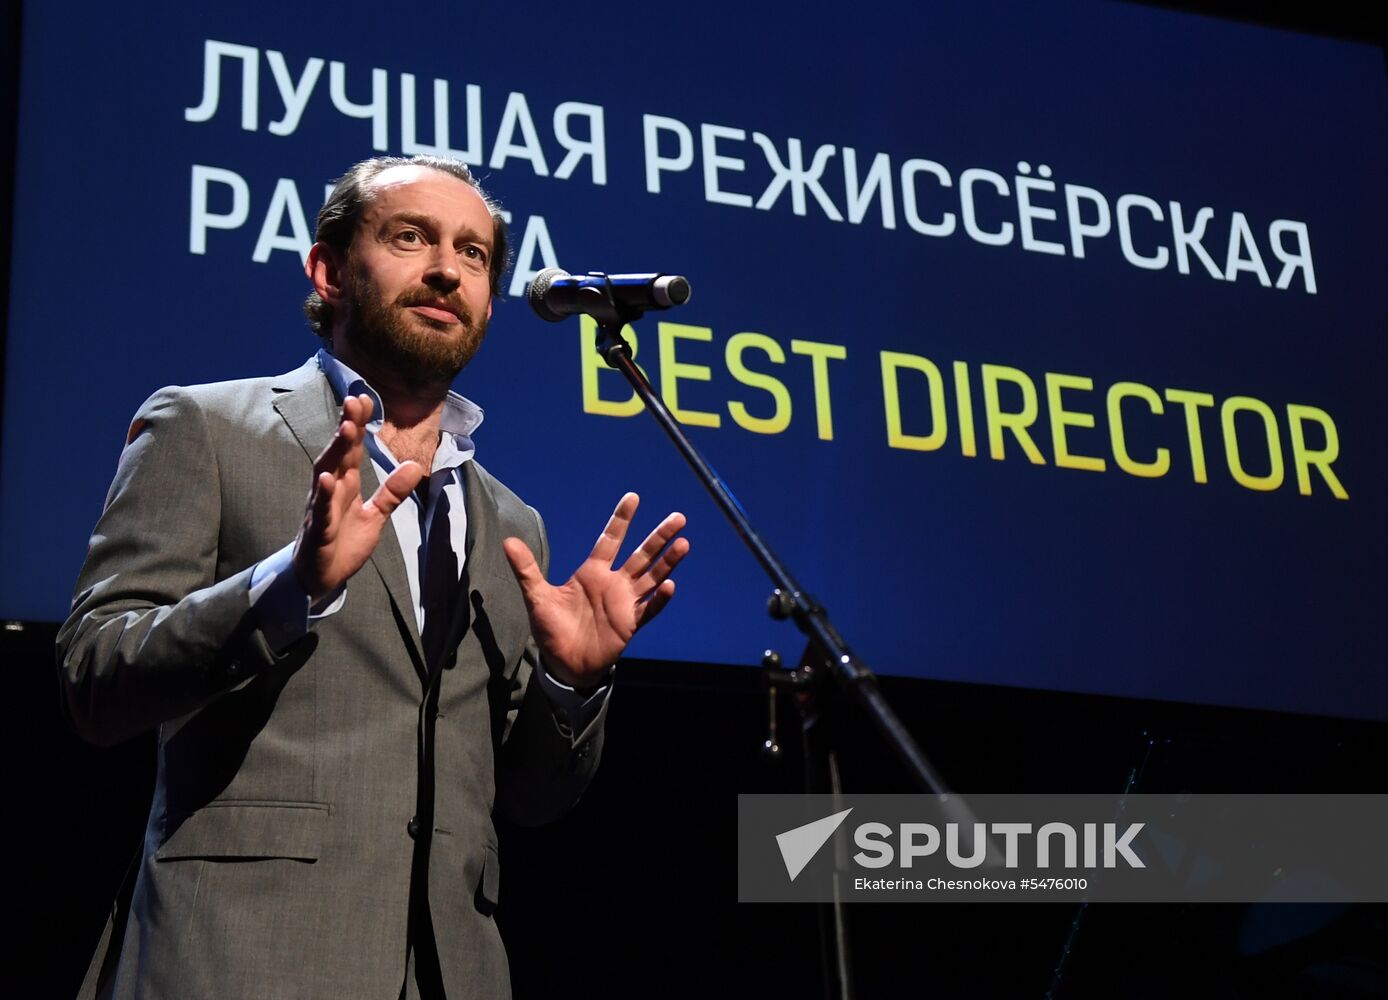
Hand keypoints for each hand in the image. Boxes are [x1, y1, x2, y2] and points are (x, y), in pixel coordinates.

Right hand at [293, 394, 424, 600]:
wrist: (321, 578)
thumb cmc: (343, 542)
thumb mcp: (375, 516)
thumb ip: (392, 492)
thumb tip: (413, 465)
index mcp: (344, 484)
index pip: (351, 448)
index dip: (357, 424)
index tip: (365, 397)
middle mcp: (329, 490)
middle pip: (338, 453)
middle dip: (346, 427)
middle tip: (354, 400)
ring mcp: (321, 509)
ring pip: (326, 474)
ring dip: (335, 451)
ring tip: (346, 428)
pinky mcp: (318, 531)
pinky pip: (320, 510)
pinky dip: (323, 494)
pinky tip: (327, 478)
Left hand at [503, 493, 688, 687]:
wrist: (563, 664)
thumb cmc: (551, 629)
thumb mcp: (536, 596)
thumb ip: (526, 569)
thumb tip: (507, 541)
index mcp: (592, 572)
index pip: (611, 539)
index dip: (622, 519)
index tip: (633, 498)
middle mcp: (613, 583)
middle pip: (641, 554)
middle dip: (659, 536)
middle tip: (678, 517)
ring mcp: (624, 603)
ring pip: (651, 577)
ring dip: (667, 562)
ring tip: (683, 543)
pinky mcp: (630, 625)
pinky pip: (649, 609)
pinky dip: (660, 599)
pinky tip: (670, 585)